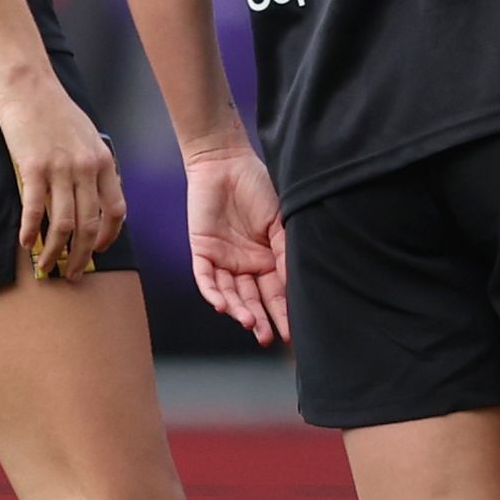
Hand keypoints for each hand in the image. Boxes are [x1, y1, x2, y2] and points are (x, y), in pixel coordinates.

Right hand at [0, 61, 125, 281]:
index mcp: (103, 162)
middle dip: (82, 256)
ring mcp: (60, 169)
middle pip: (89, 225)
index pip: (116, 211)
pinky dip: (30, 231)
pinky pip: (34, 209)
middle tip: (72, 274)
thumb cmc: (57, 110)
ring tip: (47, 267)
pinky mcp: (33, 167)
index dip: (108, 237)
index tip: (98, 251)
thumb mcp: (88, 137)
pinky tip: (25, 243)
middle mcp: (86, 168)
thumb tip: (95, 195)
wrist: (30, 85)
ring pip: (63, 224)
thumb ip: (94, 166)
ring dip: (56, 251)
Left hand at [180, 138, 290, 344]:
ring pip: (230, 294)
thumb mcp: (281, 221)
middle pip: (253, 299)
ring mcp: (224, 260)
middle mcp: (246, 264)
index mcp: (268, 259)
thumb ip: (286, 252)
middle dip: (261, 320)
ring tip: (249, 324)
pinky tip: (223, 306)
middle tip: (268, 337)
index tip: (292, 332)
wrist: (227, 162)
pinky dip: (213, 293)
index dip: (283, 312)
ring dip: (239, 310)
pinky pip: (206, 278)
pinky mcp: (202, 251)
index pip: (276, 292)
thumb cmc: (259, 186)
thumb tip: (297, 285)